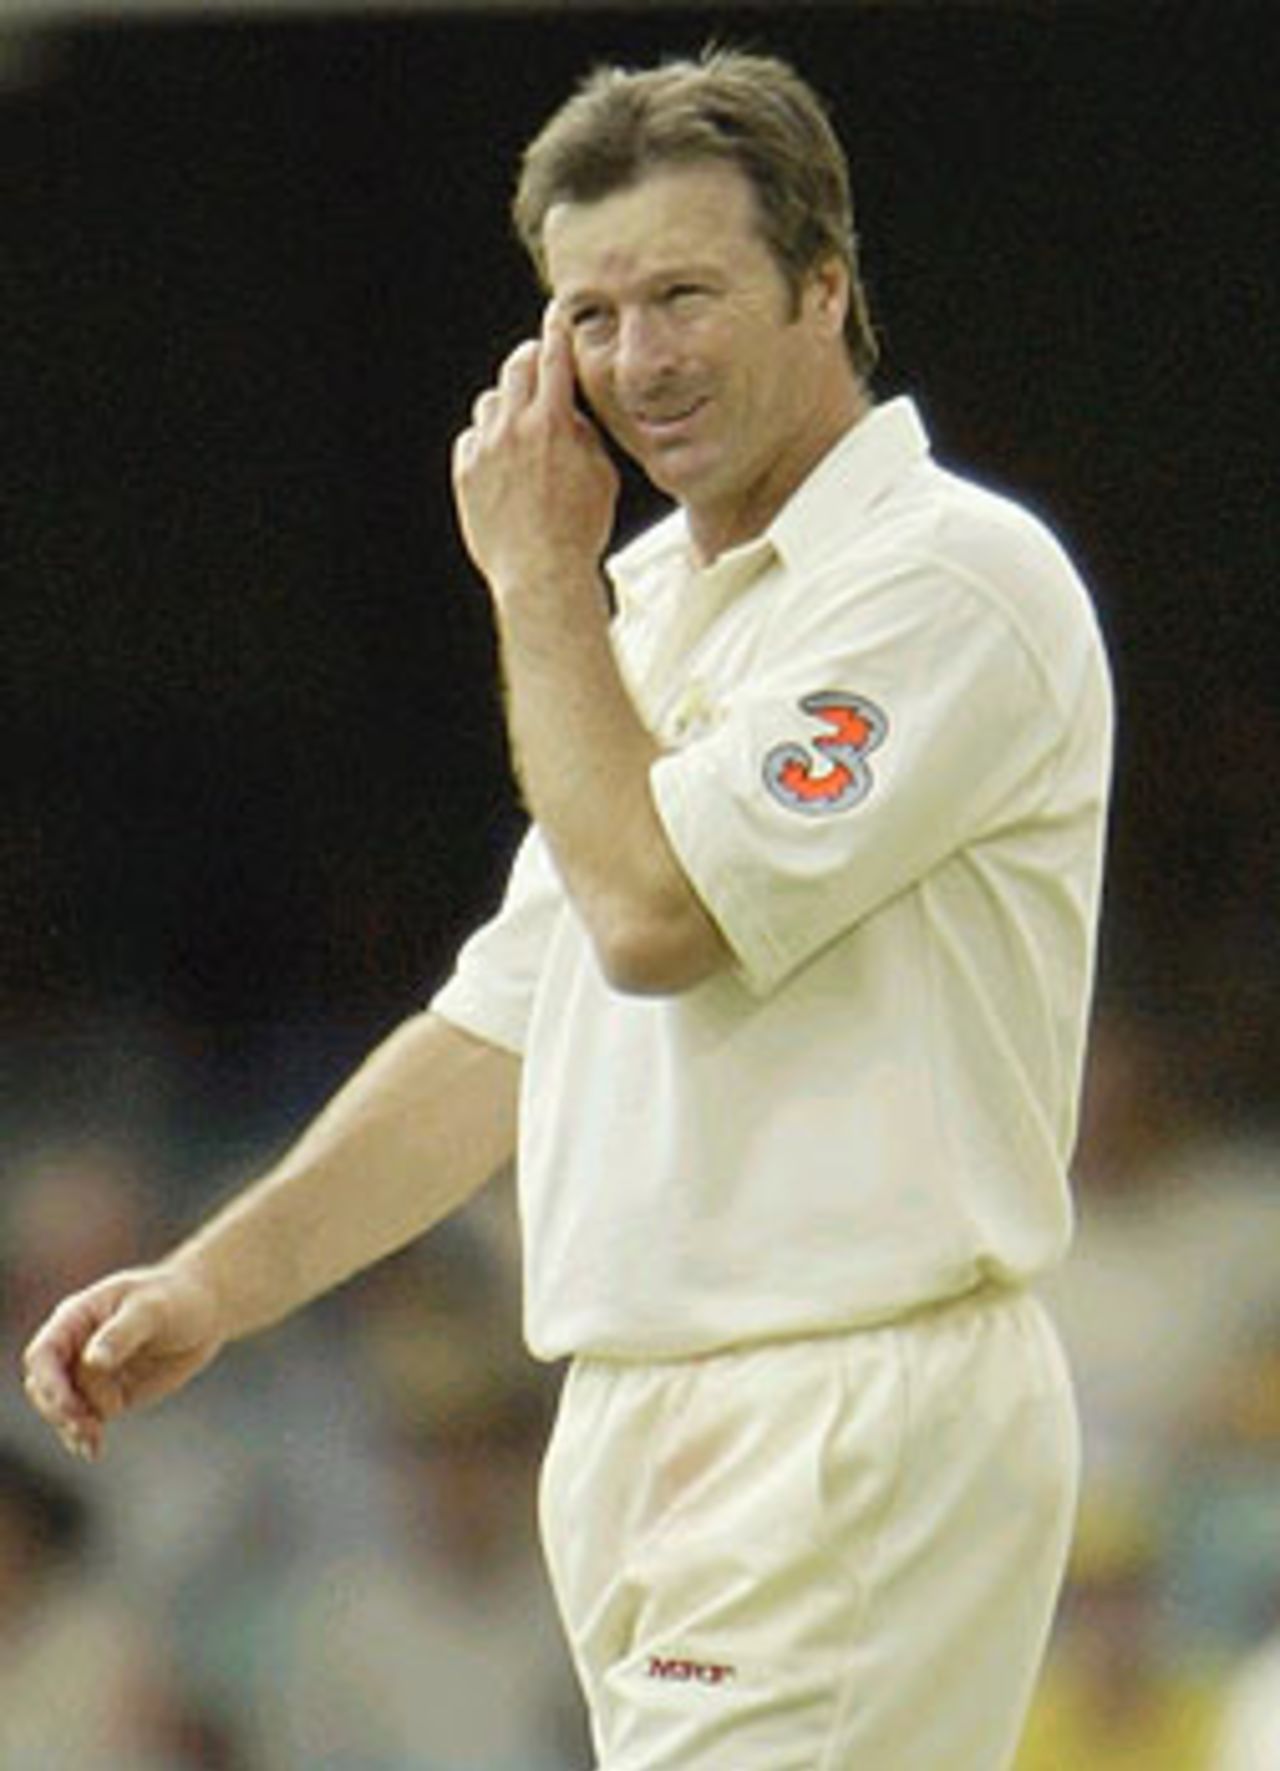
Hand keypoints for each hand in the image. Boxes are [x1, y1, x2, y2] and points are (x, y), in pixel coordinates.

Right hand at [21, 1260, 225, 1461]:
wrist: (206, 1312)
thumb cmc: (177, 1297)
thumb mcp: (153, 1310)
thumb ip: (122, 1334)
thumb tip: (93, 1361)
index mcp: (77, 1317)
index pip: (43, 1354)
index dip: (49, 1383)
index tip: (71, 1407)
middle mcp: (76, 1346)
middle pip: (44, 1386)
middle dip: (60, 1410)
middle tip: (87, 1427)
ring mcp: (91, 1373)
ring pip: (62, 1408)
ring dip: (72, 1427)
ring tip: (93, 1442)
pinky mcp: (109, 1394)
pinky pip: (85, 1419)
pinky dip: (84, 1436)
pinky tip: (92, 1451)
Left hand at [452, 305, 619, 603]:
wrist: (540, 573)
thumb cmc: (579, 530)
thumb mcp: (602, 475)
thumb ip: (584, 435)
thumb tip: (569, 416)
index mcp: (552, 422)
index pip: (553, 357)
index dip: (556, 331)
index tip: (556, 316)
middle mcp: (513, 428)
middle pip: (515, 367)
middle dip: (529, 361)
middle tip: (538, 367)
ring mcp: (485, 449)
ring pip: (490, 402)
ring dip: (507, 404)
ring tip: (522, 426)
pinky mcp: (465, 473)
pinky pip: (472, 438)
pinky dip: (486, 440)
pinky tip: (502, 459)